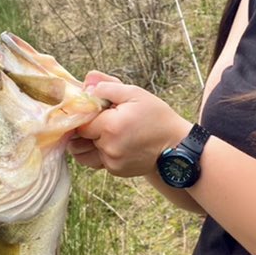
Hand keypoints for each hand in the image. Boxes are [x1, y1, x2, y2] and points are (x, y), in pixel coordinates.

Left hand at [69, 75, 190, 177]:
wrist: (176, 146)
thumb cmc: (157, 117)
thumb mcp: (135, 94)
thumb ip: (108, 86)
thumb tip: (87, 83)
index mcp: (110, 126)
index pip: (79, 122)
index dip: (83, 115)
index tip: (93, 111)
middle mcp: (109, 147)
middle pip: (78, 138)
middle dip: (85, 129)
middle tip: (102, 121)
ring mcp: (112, 162)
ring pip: (83, 153)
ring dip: (88, 143)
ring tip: (105, 134)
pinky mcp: (116, 171)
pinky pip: (97, 161)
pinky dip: (100, 153)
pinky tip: (116, 144)